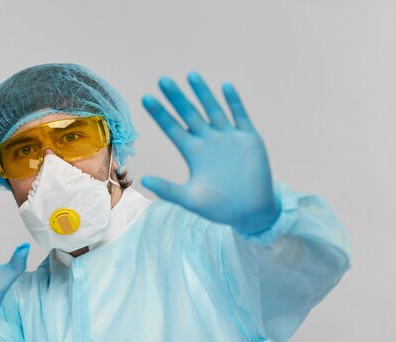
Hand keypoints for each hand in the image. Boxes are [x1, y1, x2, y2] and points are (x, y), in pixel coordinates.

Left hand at [141, 72, 279, 234]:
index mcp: (193, 153)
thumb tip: (144, 179)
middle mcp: (208, 141)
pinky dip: (233, 102)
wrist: (251, 212)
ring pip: (213, 109)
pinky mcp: (248, 139)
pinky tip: (225, 86)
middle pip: (190, 114)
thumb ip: (168, 189)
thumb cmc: (220, 208)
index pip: (172, 128)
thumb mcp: (191, 199)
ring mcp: (229, 138)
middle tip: (163, 80)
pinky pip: (240, 116)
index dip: (160, 114)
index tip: (146, 98)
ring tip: (191, 75)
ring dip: (203, 93)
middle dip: (177, 98)